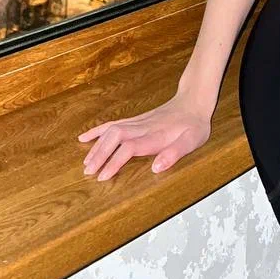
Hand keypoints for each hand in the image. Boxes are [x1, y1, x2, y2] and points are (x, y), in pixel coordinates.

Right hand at [77, 90, 212, 180]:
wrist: (193, 101)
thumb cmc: (194, 124)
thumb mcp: (192, 141)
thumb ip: (174, 153)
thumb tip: (155, 167)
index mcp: (155, 136)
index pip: (129, 148)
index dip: (114, 161)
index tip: (102, 176)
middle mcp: (143, 127)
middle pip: (115, 137)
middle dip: (99, 154)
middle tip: (88, 172)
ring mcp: (137, 122)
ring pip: (111, 130)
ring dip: (97, 145)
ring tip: (86, 162)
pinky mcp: (136, 120)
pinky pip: (113, 124)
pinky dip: (98, 130)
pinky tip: (85, 137)